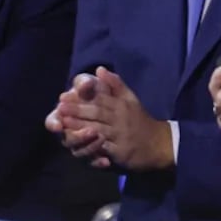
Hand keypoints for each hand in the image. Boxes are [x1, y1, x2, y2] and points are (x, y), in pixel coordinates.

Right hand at [47, 73, 112, 168]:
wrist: (110, 105)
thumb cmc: (93, 91)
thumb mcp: (90, 84)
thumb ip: (86, 83)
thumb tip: (87, 83)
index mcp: (62, 116)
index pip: (52, 122)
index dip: (54, 124)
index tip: (58, 125)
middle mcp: (68, 133)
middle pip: (67, 140)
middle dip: (78, 136)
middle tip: (91, 130)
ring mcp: (79, 145)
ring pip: (79, 152)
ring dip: (89, 147)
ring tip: (102, 138)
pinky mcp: (90, 155)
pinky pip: (93, 162)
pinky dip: (99, 161)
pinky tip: (106, 160)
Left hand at [54, 66, 172, 171]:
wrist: (160, 143)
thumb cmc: (141, 120)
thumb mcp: (131, 98)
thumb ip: (116, 84)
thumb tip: (100, 69)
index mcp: (121, 104)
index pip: (99, 98)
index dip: (81, 97)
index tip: (63, 96)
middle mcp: (120, 118)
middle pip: (96, 112)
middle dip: (77, 110)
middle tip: (60, 108)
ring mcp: (120, 135)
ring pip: (98, 129)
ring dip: (80, 127)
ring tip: (63, 124)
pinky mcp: (120, 151)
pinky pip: (104, 148)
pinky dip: (92, 146)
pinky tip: (80, 144)